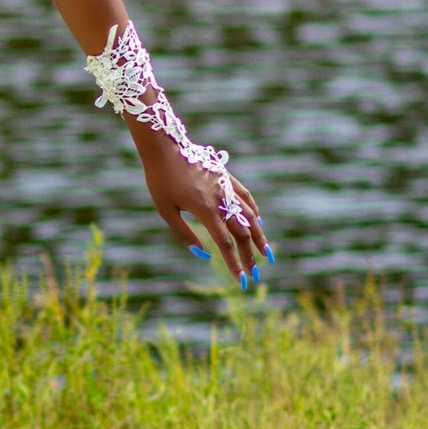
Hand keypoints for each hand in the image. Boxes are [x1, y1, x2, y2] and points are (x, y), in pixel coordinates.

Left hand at [137, 131, 271, 284]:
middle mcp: (220, 199)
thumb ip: (184, 234)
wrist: (165, 147)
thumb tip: (203, 254)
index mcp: (205, 210)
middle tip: (256, 275)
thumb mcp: (166, 210)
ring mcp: (226, 187)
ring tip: (266, 254)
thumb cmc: (160, 180)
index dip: (234, 264)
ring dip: (259, 237)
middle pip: (241, 233)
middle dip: (249, 256)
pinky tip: (258, 222)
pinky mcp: (227, 177)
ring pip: (250, 215)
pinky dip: (254, 212)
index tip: (241, 281)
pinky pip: (246, 197)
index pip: (225, 244)